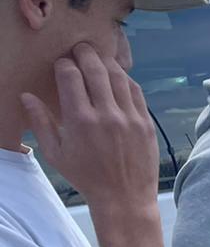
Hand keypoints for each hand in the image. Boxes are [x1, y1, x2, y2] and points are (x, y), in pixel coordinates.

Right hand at [20, 44, 158, 210]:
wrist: (124, 198)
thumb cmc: (86, 177)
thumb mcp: (55, 153)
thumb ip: (41, 122)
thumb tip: (26, 96)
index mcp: (80, 120)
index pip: (70, 76)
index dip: (64, 65)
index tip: (62, 64)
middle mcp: (106, 115)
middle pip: (95, 69)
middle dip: (85, 54)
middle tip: (80, 48)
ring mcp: (130, 118)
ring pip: (118, 77)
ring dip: (107, 62)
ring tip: (98, 58)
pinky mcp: (146, 123)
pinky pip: (136, 92)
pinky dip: (126, 79)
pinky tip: (118, 77)